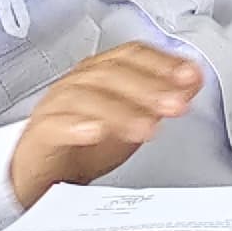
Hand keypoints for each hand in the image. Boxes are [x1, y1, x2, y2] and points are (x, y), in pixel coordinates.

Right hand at [7, 44, 204, 206]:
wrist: (44, 175)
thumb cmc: (85, 144)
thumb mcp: (132, 120)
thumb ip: (160, 100)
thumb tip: (192, 82)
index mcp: (100, 73)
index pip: (131, 55)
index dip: (162, 63)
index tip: (189, 76)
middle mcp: (77, 83)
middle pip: (111, 73)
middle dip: (149, 88)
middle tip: (176, 105)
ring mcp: (55, 106)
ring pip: (85, 97)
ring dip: (120, 111)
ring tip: (146, 128)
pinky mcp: (39, 134)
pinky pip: (55, 125)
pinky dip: (77, 126)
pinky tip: (96, 132)